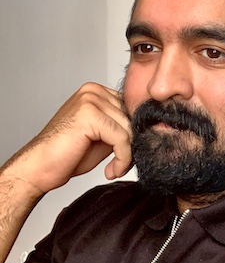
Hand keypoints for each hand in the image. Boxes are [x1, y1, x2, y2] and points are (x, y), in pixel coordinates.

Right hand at [2, 82, 132, 196]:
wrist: (39, 168)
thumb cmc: (68, 153)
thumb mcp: (104, 135)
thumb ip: (122, 126)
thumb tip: (147, 130)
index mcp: (97, 92)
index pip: (131, 109)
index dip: (134, 133)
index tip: (128, 154)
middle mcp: (93, 91)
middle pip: (132, 118)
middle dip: (132, 145)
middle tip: (121, 165)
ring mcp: (90, 100)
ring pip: (129, 128)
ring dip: (127, 155)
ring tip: (114, 169)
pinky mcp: (89, 115)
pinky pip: (122, 138)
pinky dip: (122, 158)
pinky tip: (111, 171)